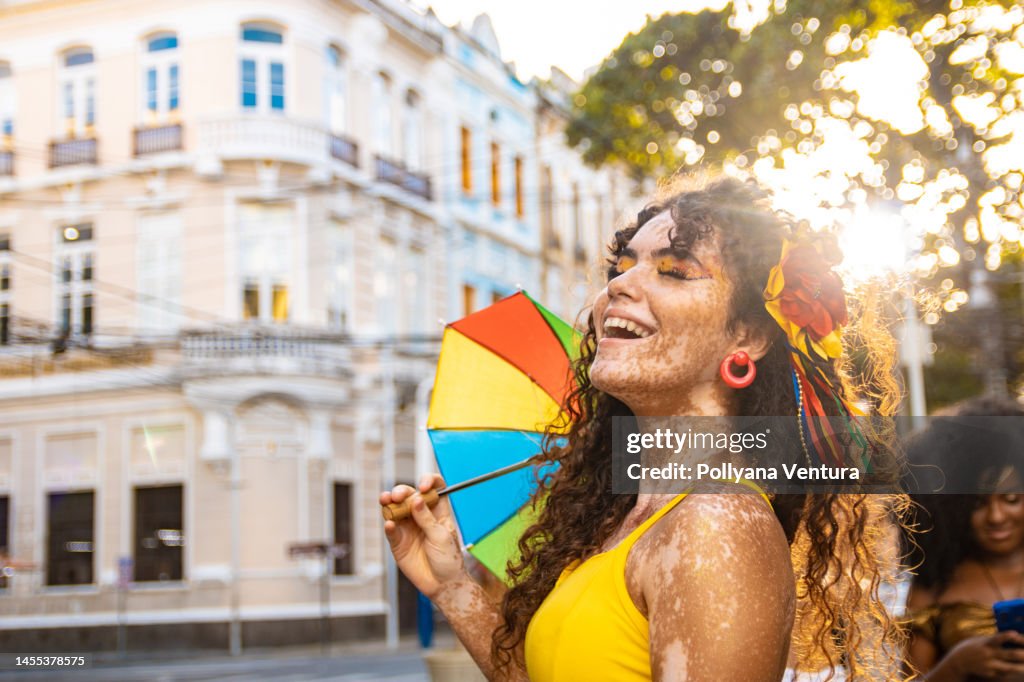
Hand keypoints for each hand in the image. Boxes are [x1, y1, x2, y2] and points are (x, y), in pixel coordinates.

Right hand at [380, 474, 469, 598]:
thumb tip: (416, 499)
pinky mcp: (398, 542)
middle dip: (401, 491)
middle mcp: (421, 516)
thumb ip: (427, 519)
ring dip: (389, 503)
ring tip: (387, 501)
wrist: (443, 585)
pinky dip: (389, 525)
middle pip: (409, 495)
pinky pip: (391, 530)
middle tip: (398, 496)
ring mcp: (409, 528)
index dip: (428, 481)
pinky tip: (390, 524)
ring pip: (395, 509)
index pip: (434, 488)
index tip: (423, 485)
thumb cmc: (449, 560)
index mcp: (438, 511)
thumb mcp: (441, 536)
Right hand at [947, 631, 1023, 678]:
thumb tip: (1011, 636)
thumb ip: (994, 639)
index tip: (1015, 634)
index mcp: (986, 643)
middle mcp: (988, 654)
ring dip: (1021, 667)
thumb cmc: (971, 648)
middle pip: (1010, 654)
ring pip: (1010, 667)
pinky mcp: (990, 674)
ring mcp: (989, 665)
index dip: (1007, 636)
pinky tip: (1016, 670)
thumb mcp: (979, 640)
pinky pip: (1003, 674)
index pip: (997, 638)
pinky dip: (1010, 672)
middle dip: (1022, 654)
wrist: (958, 662)